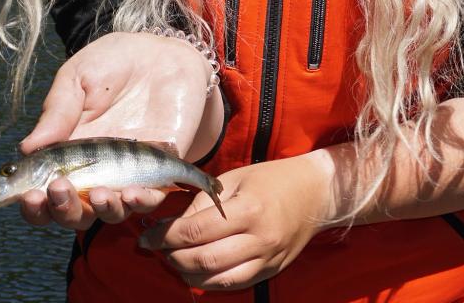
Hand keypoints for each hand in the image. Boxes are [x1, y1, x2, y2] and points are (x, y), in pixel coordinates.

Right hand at [14, 31, 220, 230]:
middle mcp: (93, 172)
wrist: (163, 54)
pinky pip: (149, 200)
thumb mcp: (78, 78)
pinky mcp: (159, 171)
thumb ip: (57, 112)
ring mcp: (126, 174)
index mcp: (65, 153)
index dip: (33, 204)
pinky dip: (140, 202)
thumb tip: (26, 149)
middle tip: (58, 190)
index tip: (28, 196)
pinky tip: (131, 191)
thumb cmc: (113, 63)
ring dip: (101, 210)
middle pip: (71, 212)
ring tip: (99, 193)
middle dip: (61, 210)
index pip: (43, 193)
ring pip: (109, 212)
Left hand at [138, 152, 336, 290]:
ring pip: (217, 281)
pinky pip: (233, 285)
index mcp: (248, 209)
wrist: (316, 193)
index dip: (165, 236)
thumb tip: (172, 225)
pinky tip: (196, 272)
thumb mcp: (234, 179)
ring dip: (187, 274)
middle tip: (157, 248)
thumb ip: (203, 203)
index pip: (196, 231)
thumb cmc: (272, 179)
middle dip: (172, 257)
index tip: (147, 235)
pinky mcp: (271, 271)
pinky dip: (209, 283)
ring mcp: (267, 259)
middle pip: (203, 260)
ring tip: (174, 260)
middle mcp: (259, 239)